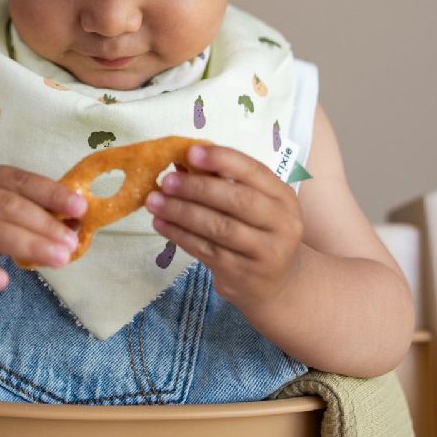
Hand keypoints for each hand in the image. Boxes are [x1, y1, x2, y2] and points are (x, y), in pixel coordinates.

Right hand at [0, 162, 85, 290]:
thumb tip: (72, 220)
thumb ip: (26, 206)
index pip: (19, 180)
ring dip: (29, 246)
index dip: (51, 193)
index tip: (80, 208)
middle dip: (45, 225)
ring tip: (59, 259)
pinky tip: (4, 281)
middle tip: (72, 243)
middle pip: (8, 207)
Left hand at [145, 144, 303, 308]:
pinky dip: (179, 235)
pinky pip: (206, 250)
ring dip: (181, 212)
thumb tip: (181, 160)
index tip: (191, 152)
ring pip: (218, 227)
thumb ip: (223, 182)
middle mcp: (281, 223)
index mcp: (282, 197)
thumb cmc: (258, 233)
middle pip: (236, 200)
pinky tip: (161, 223)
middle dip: (197, 188)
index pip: (254, 171)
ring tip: (154, 201)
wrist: (277, 284)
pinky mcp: (242, 274)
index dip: (222, 159)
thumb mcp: (253, 205)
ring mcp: (264, 251)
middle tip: (166, 181)